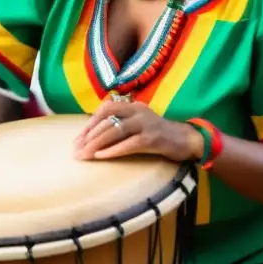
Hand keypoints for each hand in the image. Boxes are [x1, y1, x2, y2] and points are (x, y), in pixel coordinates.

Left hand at [73, 100, 203, 162]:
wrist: (186, 140)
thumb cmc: (157, 134)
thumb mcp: (137, 124)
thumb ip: (120, 124)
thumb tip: (92, 137)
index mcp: (132, 106)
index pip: (105, 109)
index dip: (90, 123)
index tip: (78, 139)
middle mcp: (137, 111)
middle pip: (107, 120)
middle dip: (89, 136)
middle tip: (77, 150)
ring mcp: (145, 124)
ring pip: (115, 131)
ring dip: (97, 144)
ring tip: (85, 155)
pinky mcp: (152, 139)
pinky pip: (128, 144)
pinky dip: (113, 150)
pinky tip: (101, 157)